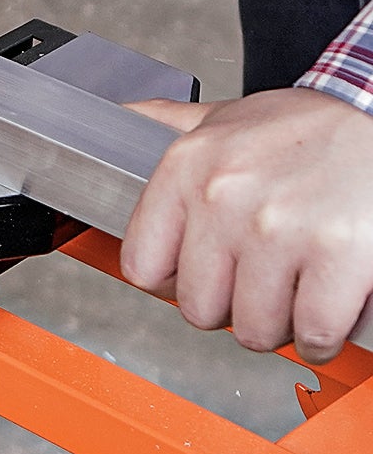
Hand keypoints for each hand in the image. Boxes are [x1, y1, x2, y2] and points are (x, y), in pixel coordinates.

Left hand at [121, 90, 372, 361]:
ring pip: (254, 329)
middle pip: (198, 309)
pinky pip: (311, 334)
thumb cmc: (305, 127)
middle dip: (230, 308)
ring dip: (278, 324)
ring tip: (293, 291)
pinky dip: (320, 336)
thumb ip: (165, 122)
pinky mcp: (335, 255)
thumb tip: (118, 117)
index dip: (174, 283)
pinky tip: (325, 308)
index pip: (142, 266)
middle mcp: (222, 198)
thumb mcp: (222, 117)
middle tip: (256, 285)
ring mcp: (277, 229)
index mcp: (185, 168)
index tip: (198, 278)